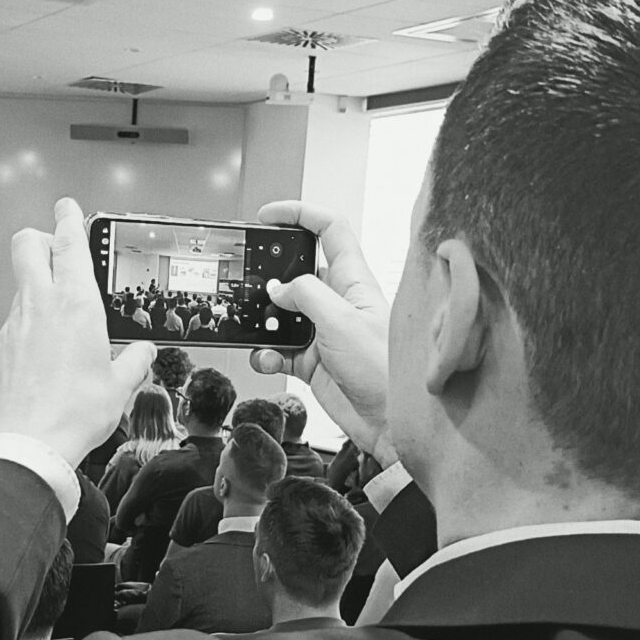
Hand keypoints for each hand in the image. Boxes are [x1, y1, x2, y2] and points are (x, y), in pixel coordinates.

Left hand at [0, 199, 154, 467]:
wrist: (32, 442)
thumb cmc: (76, 413)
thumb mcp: (120, 385)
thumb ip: (135, 360)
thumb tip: (144, 351)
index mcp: (76, 304)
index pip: (68, 242)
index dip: (68, 218)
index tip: (68, 208)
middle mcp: (40, 305)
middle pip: (27, 244)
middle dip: (40, 237)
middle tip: (54, 246)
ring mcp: (14, 324)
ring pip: (20, 285)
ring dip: (36, 287)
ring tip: (57, 316)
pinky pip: (12, 322)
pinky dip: (27, 326)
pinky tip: (41, 353)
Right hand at [248, 202, 393, 460]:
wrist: (390, 424)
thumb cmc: (384, 370)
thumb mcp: (341, 321)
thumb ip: (305, 295)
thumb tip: (277, 288)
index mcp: (353, 281)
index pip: (329, 230)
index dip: (300, 214)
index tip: (269, 216)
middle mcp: (338, 302)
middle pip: (298, 271)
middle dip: (271, 275)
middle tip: (249, 281)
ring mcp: (324, 331)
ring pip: (283, 313)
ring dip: (264, 321)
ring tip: (257, 328)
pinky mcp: (313, 361)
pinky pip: (279, 348)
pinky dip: (266, 352)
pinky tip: (266, 358)